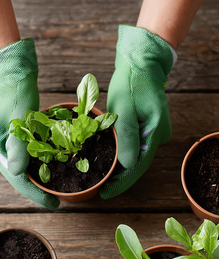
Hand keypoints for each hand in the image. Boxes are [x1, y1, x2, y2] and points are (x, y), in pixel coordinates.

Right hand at [0, 38, 59, 208]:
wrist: (11, 71)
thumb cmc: (17, 90)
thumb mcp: (22, 117)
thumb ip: (20, 146)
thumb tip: (18, 173)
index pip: (14, 176)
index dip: (34, 192)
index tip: (53, 204)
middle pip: (16, 173)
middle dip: (36, 186)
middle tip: (58, 197)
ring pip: (19, 165)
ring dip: (37, 175)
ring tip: (56, 186)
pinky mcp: (7, 134)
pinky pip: (22, 154)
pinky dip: (36, 161)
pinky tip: (50, 167)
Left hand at [100, 25, 174, 198]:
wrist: (141, 64)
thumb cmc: (130, 82)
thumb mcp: (123, 107)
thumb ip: (126, 135)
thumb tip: (127, 165)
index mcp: (156, 131)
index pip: (138, 166)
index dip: (120, 183)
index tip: (104, 194)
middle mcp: (160, 135)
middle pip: (138, 163)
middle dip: (119, 178)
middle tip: (98, 188)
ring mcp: (157, 132)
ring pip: (137, 156)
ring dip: (120, 167)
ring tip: (101, 179)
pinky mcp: (151, 128)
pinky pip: (137, 146)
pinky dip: (123, 154)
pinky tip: (110, 162)